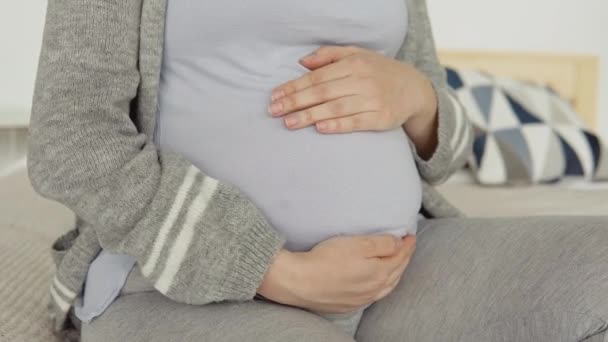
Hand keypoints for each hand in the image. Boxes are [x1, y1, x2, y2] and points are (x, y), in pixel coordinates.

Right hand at [257, 234, 415, 313]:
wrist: (299, 281)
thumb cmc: (326, 260)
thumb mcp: (358, 244)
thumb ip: (382, 243)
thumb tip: (399, 243)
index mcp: (379, 273)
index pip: (400, 256)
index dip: (407, 244)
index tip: (410, 235)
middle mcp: (373, 289)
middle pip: (396, 272)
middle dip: (403, 258)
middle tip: (406, 247)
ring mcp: (360, 299)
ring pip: (385, 287)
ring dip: (394, 274)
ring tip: (396, 264)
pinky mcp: (347, 304)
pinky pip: (372, 296)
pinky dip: (380, 286)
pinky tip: (375, 283)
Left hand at [268, 46, 437, 134]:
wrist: (414, 89)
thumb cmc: (378, 71)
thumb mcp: (357, 55)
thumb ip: (329, 55)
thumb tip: (302, 62)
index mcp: (354, 64)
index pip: (317, 76)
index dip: (294, 87)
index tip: (275, 97)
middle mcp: (363, 80)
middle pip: (323, 92)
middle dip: (296, 102)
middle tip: (275, 111)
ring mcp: (373, 100)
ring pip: (336, 108)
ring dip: (310, 116)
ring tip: (289, 122)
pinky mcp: (381, 118)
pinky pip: (356, 122)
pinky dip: (337, 125)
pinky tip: (319, 128)